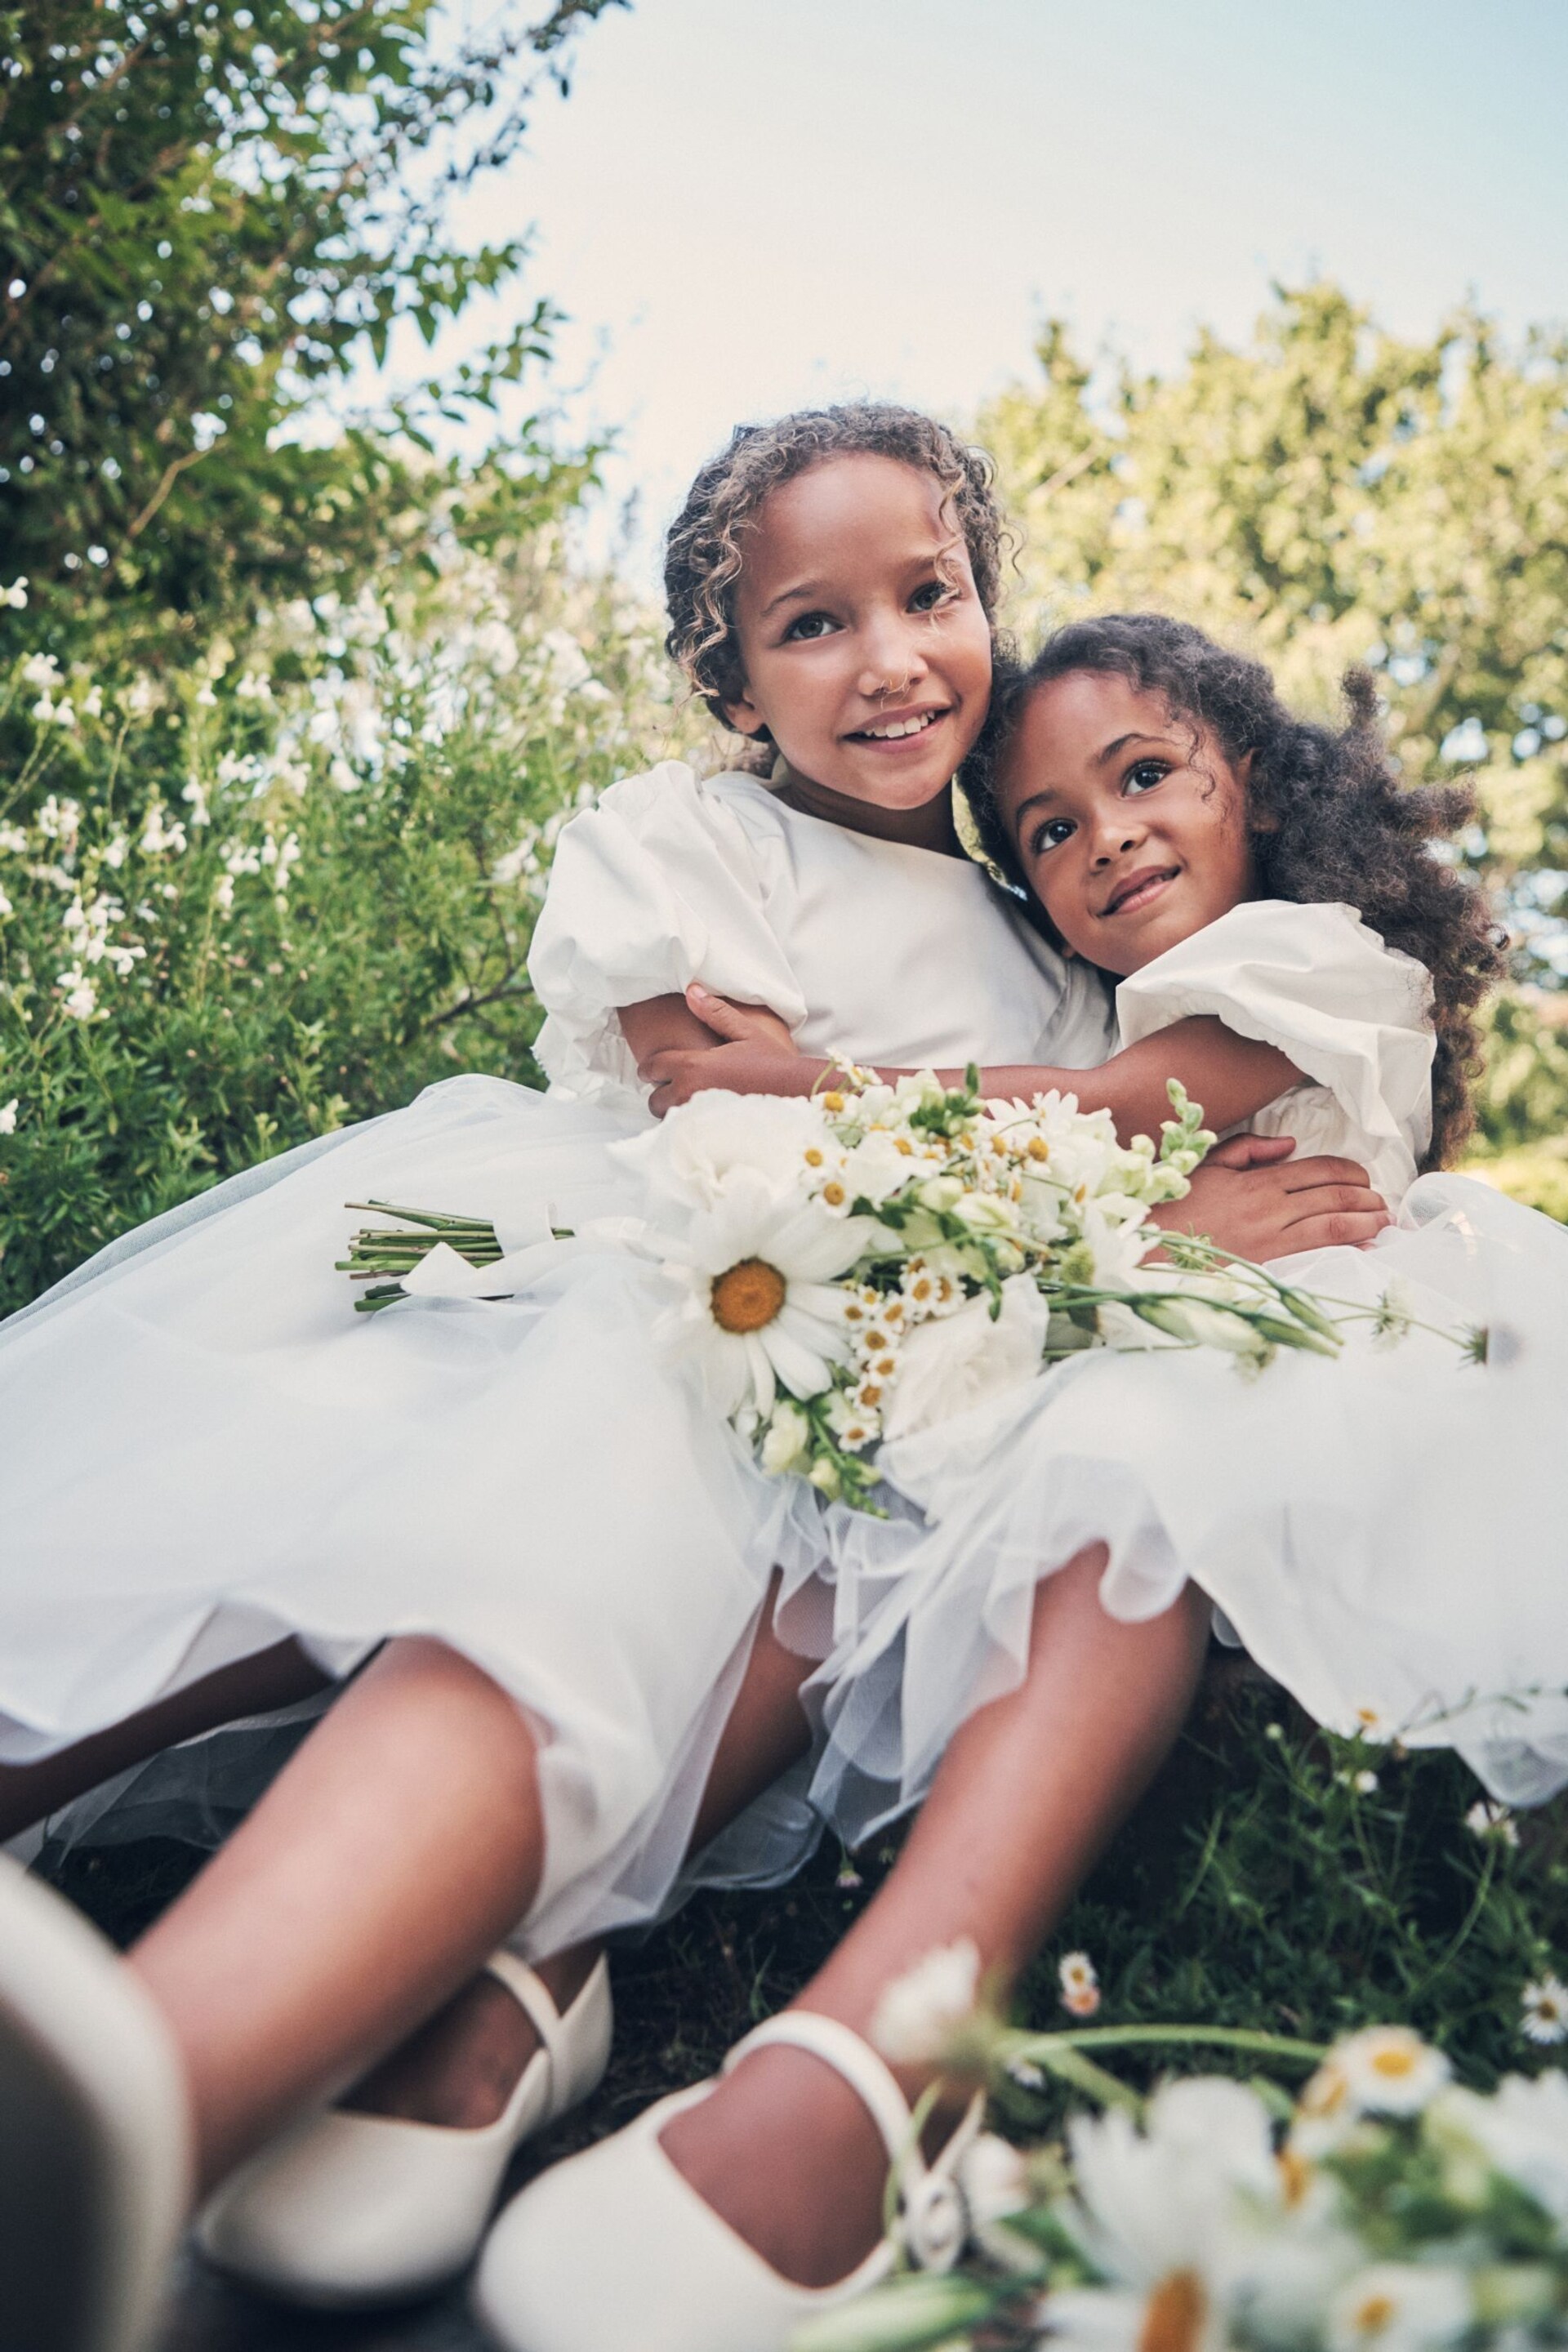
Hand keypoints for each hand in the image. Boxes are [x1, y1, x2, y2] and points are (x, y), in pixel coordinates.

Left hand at [638, 988, 810, 1118]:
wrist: (796, 1093)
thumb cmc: (772, 1062)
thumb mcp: (745, 1032)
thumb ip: (714, 1013)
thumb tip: (691, 990)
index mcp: (694, 1066)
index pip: (652, 1068)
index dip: (652, 1067)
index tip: (658, 1069)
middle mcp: (690, 1093)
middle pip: (654, 1100)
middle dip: (662, 1093)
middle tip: (679, 1086)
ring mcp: (699, 1117)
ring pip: (667, 1118)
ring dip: (674, 1110)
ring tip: (692, 1101)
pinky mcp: (709, 1134)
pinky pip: (684, 1132)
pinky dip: (687, 1125)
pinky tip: (703, 1118)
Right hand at [1150, 1133, 1391, 1258]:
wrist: (1152, 1246)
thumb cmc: (1179, 1206)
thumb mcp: (1210, 1166)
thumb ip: (1250, 1149)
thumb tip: (1290, 1145)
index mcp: (1258, 1180)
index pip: (1318, 1169)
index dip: (1349, 1172)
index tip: (1364, 1178)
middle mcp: (1270, 1206)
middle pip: (1334, 1195)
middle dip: (1366, 1197)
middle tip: (1383, 1202)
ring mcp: (1271, 1237)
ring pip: (1333, 1223)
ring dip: (1366, 1221)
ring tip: (1383, 1221)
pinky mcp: (1268, 1263)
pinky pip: (1318, 1252)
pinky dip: (1346, 1247)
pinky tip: (1363, 1246)